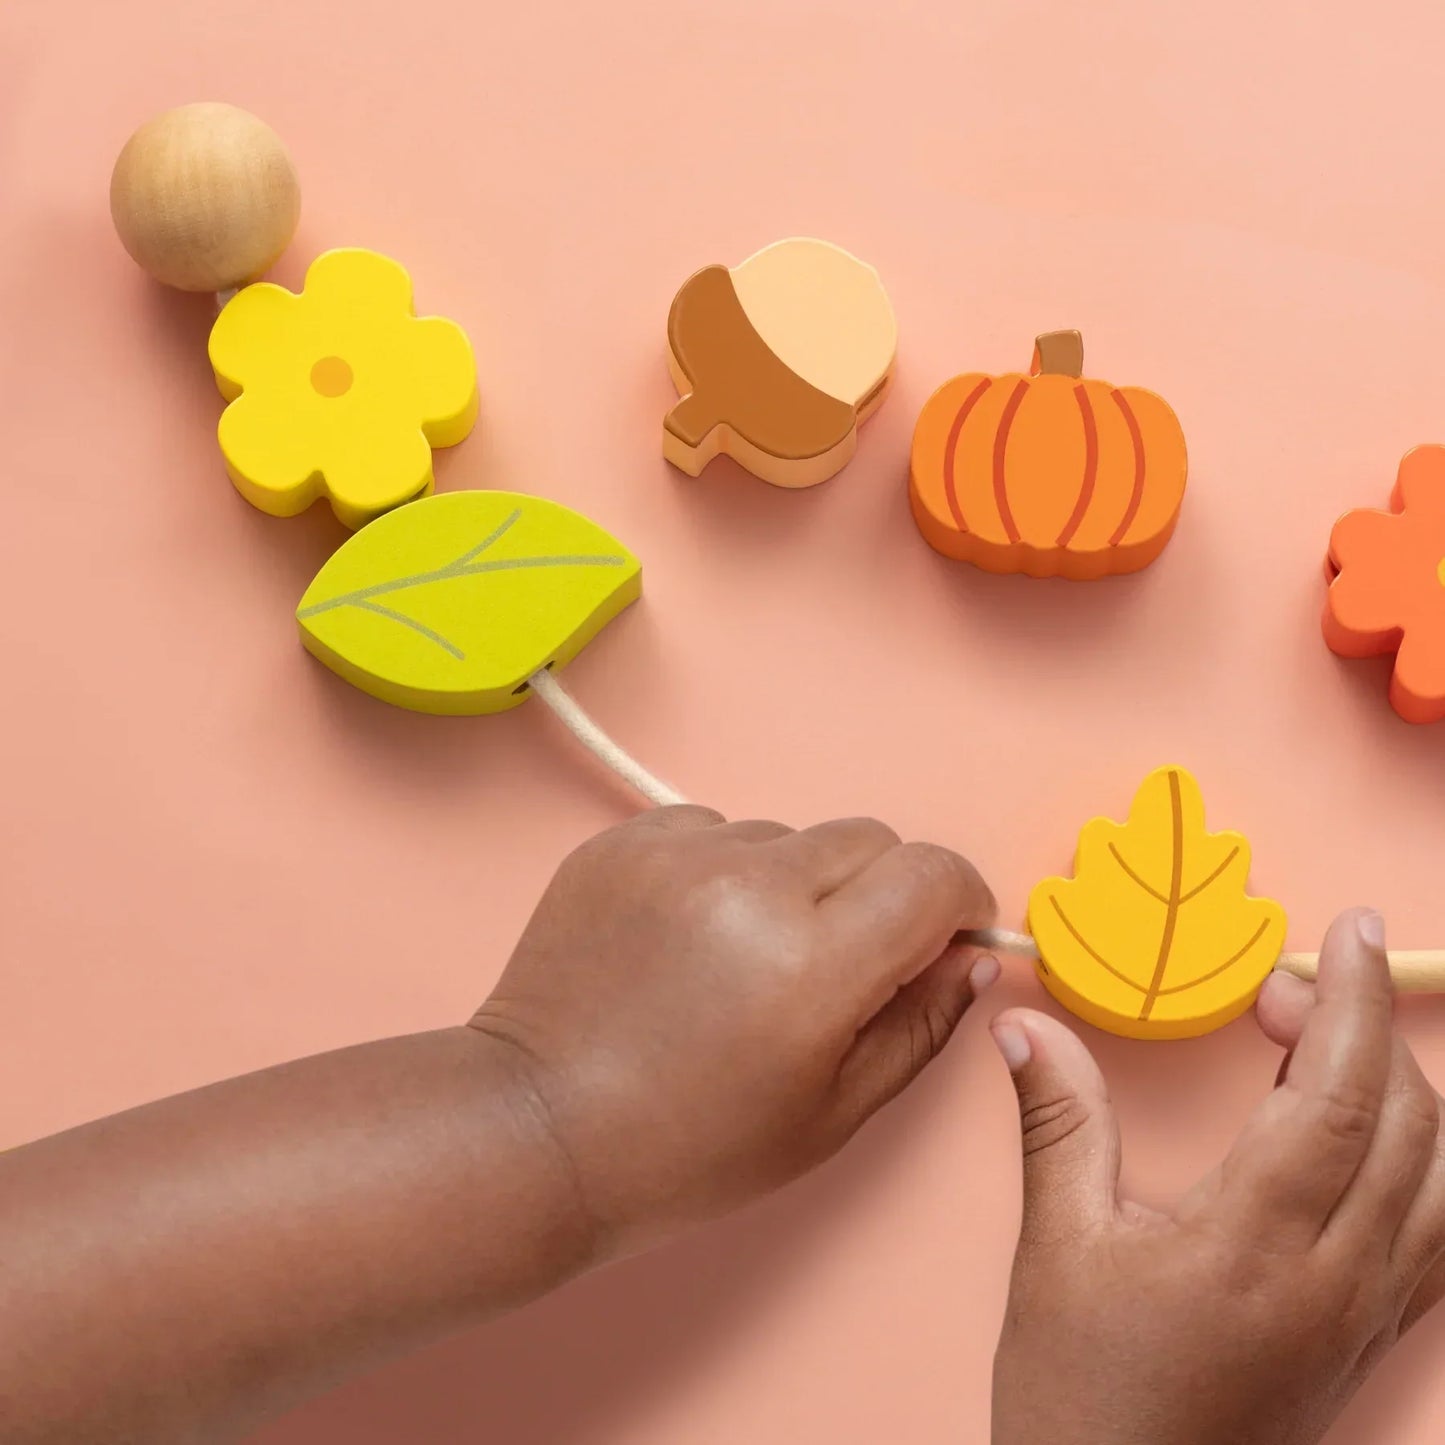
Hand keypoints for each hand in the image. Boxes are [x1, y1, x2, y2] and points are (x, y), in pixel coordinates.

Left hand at [470, 806, 996, 1257]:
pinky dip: (724, 872)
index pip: (933, 873)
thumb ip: (919, 1026)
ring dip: (796, 883)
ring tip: (746, 960)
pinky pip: (713, 829)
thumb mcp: (831, 1114)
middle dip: (882, 892)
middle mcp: (750, 886)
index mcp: (813, 962)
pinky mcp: (623, 842)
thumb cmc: (687, 1147)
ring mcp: (677, 854)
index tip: (946, 935)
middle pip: (869, 839)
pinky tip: (691, 939)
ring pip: (789, 835)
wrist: (539, 1128)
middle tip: (842, 961)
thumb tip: (970, 958)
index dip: (958, 901)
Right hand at [991, 910, 1444, 1444]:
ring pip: (1442, 1178)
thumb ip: (1058, 1121)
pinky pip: (1438, 1234)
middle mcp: (1335, 1279)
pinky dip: (1424, 1163)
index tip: (1348, 930)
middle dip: (1360, 1028)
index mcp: (1255, 1246)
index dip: (1350, 999)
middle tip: (1276, 991)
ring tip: (1320, 1052)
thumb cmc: (1083, 1398)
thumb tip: (1028, 1026)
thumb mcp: (1057, 1249)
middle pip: (1406, 1122)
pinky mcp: (1367, 1338)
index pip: (1337, 1095)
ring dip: (1401, 1092)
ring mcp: (1363, 1315)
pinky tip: (1369, 1142)